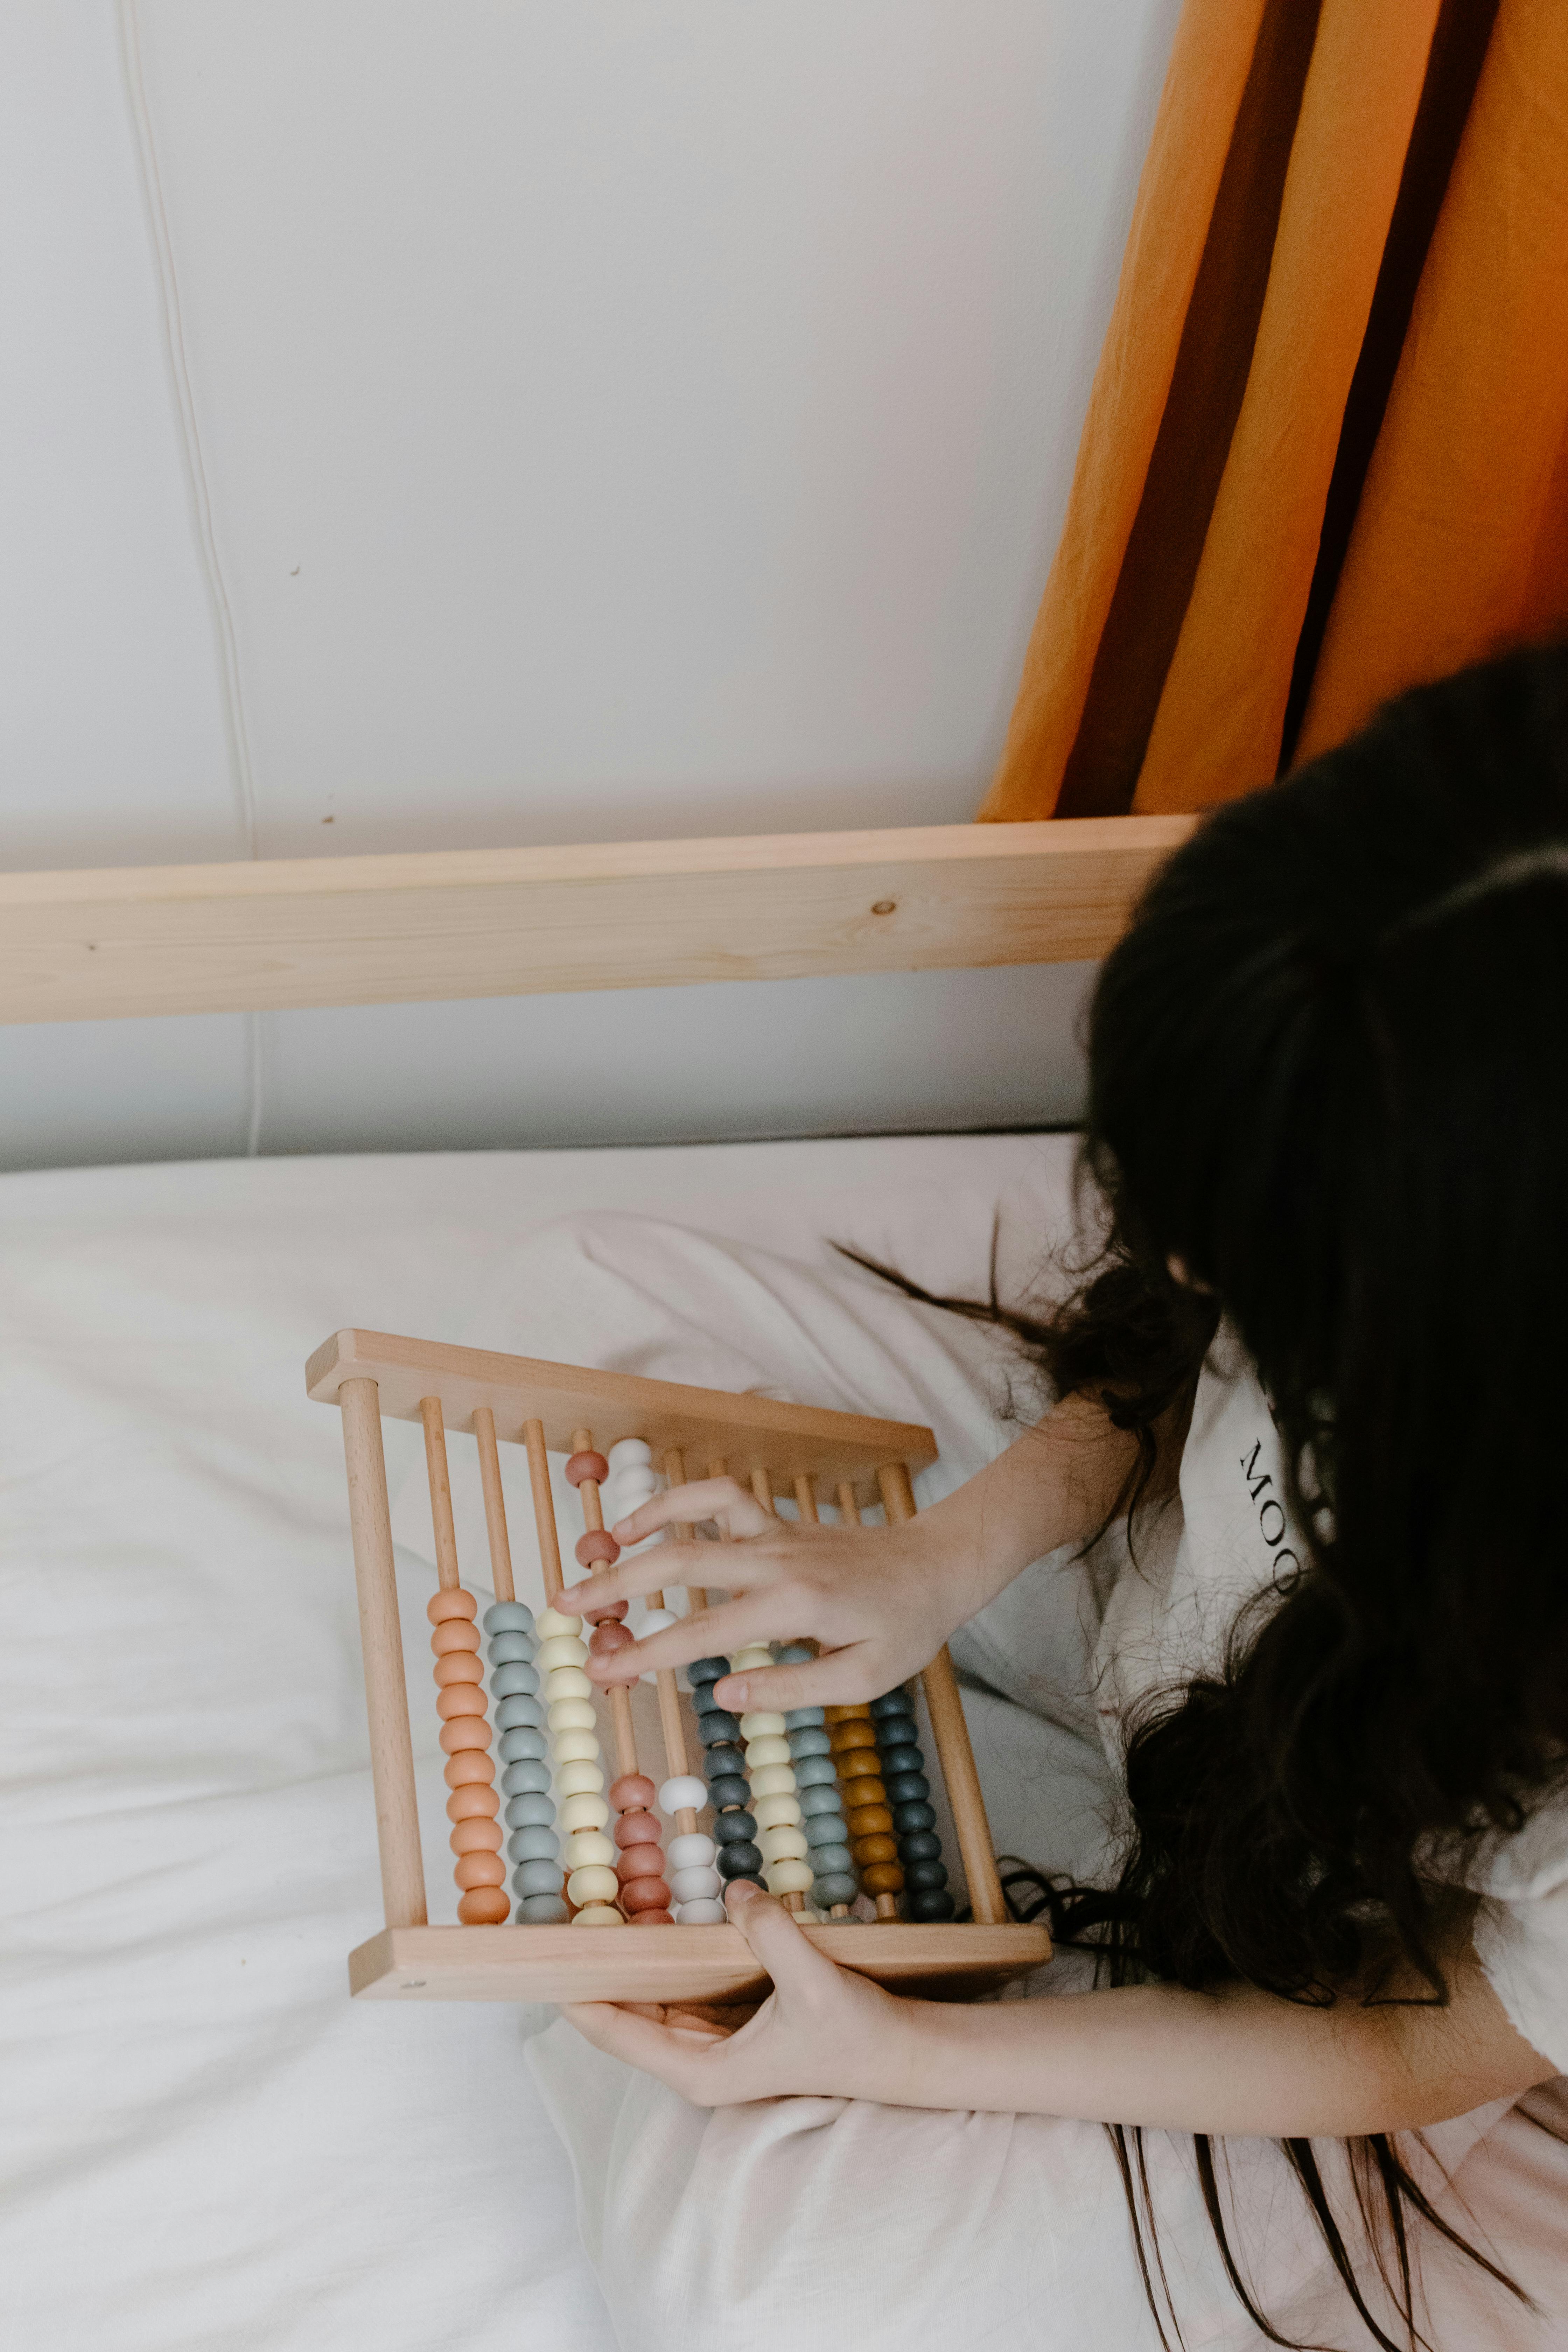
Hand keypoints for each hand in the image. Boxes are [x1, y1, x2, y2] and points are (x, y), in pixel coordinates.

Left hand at [560, 1881, 923, 2105]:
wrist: (898, 2052)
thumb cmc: (854, 2033)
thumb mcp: (812, 1983)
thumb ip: (771, 1934)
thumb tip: (735, 1891)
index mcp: (701, 2070)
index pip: (616, 2031)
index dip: (576, 1992)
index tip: (544, 1952)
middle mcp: (696, 2061)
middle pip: (625, 2012)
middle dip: (596, 1966)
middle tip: (563, 1910)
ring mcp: (712, 2041)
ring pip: (650, 1996)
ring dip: (628, 1957)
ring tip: (591, 1906)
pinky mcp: (730, 2021)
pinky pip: (680, 1985)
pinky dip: (664, 1954)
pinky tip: (649, 1916)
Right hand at [576, 1474, 973, 1712]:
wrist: (936, 1566)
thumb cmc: (903, 1628)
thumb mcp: (862, 1680)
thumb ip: (790, 1689)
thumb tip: (721, 1693)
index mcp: (794, 1606)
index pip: (702, 1631)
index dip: (647, 1654)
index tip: (603, 1672)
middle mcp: (775, 1559)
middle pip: (680, 1563)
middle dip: (616, 1586)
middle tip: (563, 1608)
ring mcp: (773, 1533)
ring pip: (693, 1517)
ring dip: (637, 1532)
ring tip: (591, 1556)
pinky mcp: (774, 1522)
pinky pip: (717, 1498)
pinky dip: (675, 1500)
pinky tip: (642, 1524)